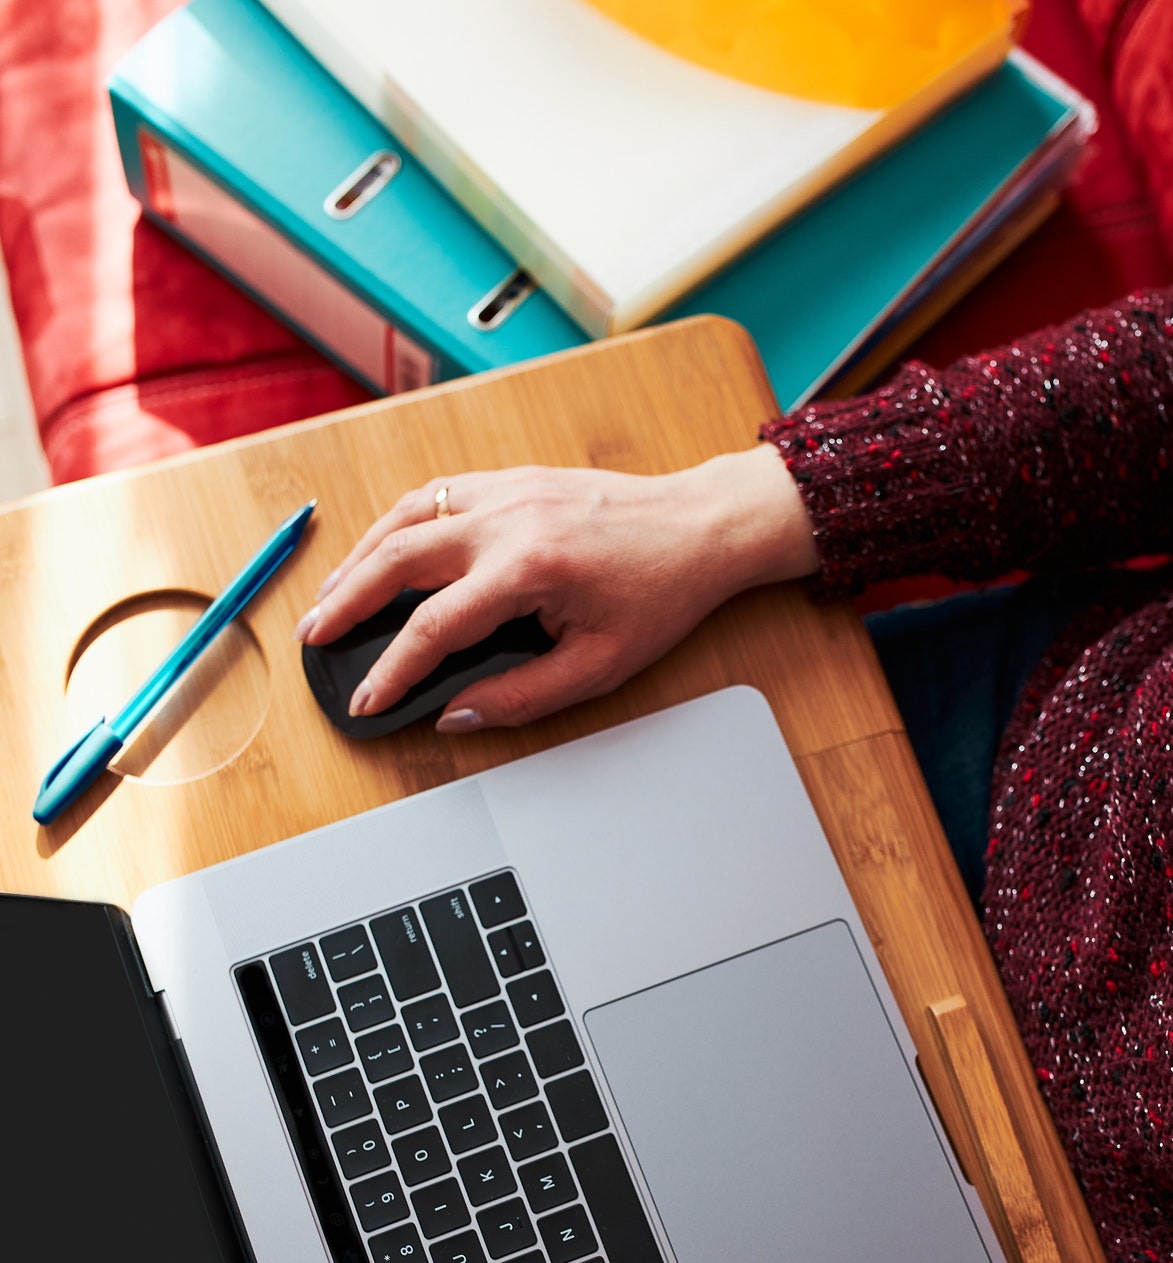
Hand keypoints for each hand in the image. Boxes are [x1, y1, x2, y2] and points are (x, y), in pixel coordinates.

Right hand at [294, 445, 816, 730]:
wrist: (698, 528)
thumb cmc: (658, 596)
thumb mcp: (598, 668)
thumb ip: (520, 696)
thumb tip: (454, 713)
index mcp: (529, 569)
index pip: (434, 627)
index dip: (391, 670)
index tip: (366, 698)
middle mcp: (507, 520)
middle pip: (397, 560)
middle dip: (345, 602)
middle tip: (313, 638)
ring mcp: (505, 491)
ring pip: (406, 517)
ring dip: (359, 557)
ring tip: (330, 597)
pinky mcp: (510, 479)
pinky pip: (434, 495)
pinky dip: (396, 525)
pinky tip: (379, 552)